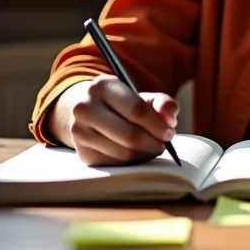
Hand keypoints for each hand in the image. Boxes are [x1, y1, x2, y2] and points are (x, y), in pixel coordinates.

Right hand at [49, 76, 178, 165]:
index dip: (157, 125)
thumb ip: (163, 104)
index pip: (137, 110)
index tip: (169, 132)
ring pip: (122, 153)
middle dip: (153, 143)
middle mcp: (85, 107)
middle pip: (130, 135)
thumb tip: (169, 118)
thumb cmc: (125, 104)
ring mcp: (79, 131)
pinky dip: (131, 162)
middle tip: (163, 144)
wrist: (92, 113)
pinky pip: (114, 164)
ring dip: (144, 154)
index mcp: (103, 86)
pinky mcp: (82, 152)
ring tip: (151, 147)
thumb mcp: (144, 97)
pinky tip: (136, 153)